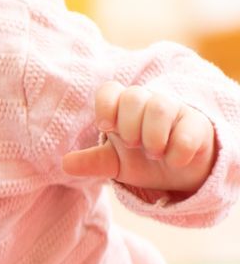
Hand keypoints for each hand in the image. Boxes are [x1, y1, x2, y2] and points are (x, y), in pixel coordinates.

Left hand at [60, 82, 217, 198]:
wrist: (179, 173)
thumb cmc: (143, 159)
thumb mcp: (115, 163)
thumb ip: (92, 161)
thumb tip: (65, 164)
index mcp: (123, 108)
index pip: (110, 90)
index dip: (105, 105)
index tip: (106, 127)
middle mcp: (148, 104)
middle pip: (134, 95)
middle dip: (129, 123)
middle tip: (132, 145)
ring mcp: (176, 111)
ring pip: (161, 106)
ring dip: (152, 134)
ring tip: (153, 153)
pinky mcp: (199, 126)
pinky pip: (189, 130)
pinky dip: (177, 149)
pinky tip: (173, 161)